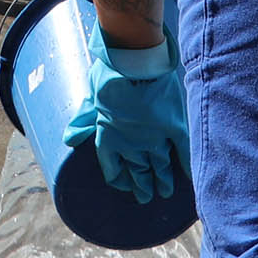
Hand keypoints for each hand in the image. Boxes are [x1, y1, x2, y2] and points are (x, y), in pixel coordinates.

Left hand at [66, 25, 188, 205]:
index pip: (113, 169)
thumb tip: (69, 139)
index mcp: (109, 138)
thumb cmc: (108, 75)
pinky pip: (182, 152)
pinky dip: (185, 165)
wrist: (133, 60)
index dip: (119, 180)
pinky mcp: (173, 127)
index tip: (124, 185)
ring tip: (165, 191)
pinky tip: (188, 177)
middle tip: (147, 197)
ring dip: (162, 181)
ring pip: (160, 167)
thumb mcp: (91, 99)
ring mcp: (154, 137)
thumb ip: (83, 120)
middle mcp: (132, 144)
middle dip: (142, 186)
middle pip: (138, 172)